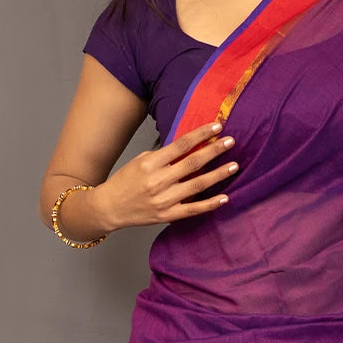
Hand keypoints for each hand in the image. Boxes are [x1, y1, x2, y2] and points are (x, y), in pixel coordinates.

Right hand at [98, 121, 236, 229]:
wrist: (108, 208)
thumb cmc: (124, 182)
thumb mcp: (139, 161)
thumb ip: (163, 156)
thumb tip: (189, 147)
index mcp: (150, 164)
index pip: (181, 145)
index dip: (201, 134)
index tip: (217, 127)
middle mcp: (158, 181)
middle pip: (192, 163)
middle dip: (214, 151)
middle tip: (231, 142)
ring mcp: (164, 200)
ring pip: (197, 185)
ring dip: (218, 175)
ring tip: (234, 166)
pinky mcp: (167, 215)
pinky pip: (193, 209)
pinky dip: (210, 204)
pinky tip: (225, 197)